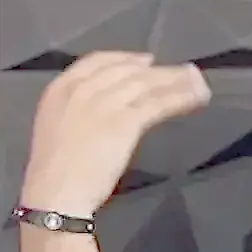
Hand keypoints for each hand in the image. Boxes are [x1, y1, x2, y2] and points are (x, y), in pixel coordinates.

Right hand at [20, 51, 211, 216]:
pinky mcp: (125, 121)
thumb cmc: (53, 173)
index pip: (96, 61)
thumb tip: (104, 112)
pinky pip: (157, 104)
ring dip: (175, 80)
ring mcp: (104, 103)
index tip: (145, 60)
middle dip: (156, 70)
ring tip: (198, 80)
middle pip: (127, 70)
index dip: (124, 58)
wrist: (55, 193)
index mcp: (60, 89)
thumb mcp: (56, 130)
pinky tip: (196, 97)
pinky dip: (180, 98)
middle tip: (181, 71)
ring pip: (146, 84)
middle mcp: (82, 89)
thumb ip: (77, 114)